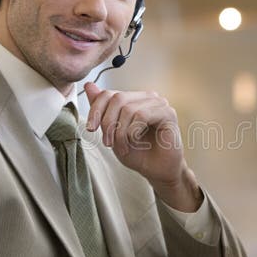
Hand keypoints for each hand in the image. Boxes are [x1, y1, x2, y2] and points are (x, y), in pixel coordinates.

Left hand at [85, 83, 201, 210]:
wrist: (157, 171)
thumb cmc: (138, 153)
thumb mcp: (113, 132)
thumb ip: (102, 110)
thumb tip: (88, 85)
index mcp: (133, 99)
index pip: (108, 94)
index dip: (95, 110)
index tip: (90, 129)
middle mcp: (146, 98)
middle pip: (117, 98)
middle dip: (108, 123)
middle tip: (108, 143)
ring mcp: (158, 103)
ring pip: (128, 109)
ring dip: (121, 133)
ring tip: (124, 147)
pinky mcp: (168, 113)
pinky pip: (142, 115)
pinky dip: (133, 131)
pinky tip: (135, 140)